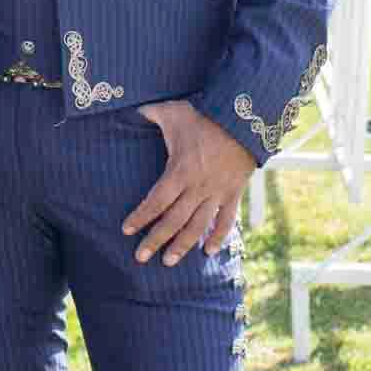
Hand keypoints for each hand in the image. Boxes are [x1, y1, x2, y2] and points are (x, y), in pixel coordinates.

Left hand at [121, 100, 254, 265]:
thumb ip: (149, 112)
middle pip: (174, 220)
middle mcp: (198, 187)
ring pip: (198, 226)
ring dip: (183, 245)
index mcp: (180, 170)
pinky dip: (218, 237)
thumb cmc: (204, 114)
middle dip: (156, 240)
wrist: (244, 118)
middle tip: (140, 257)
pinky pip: (227, 220)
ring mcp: (217, 192)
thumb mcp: (172, 111)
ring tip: (168, 262)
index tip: (126, 230)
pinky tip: (208, 252)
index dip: (140, 217)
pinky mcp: (234, 192)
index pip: (156, 201)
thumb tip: (131, 108)